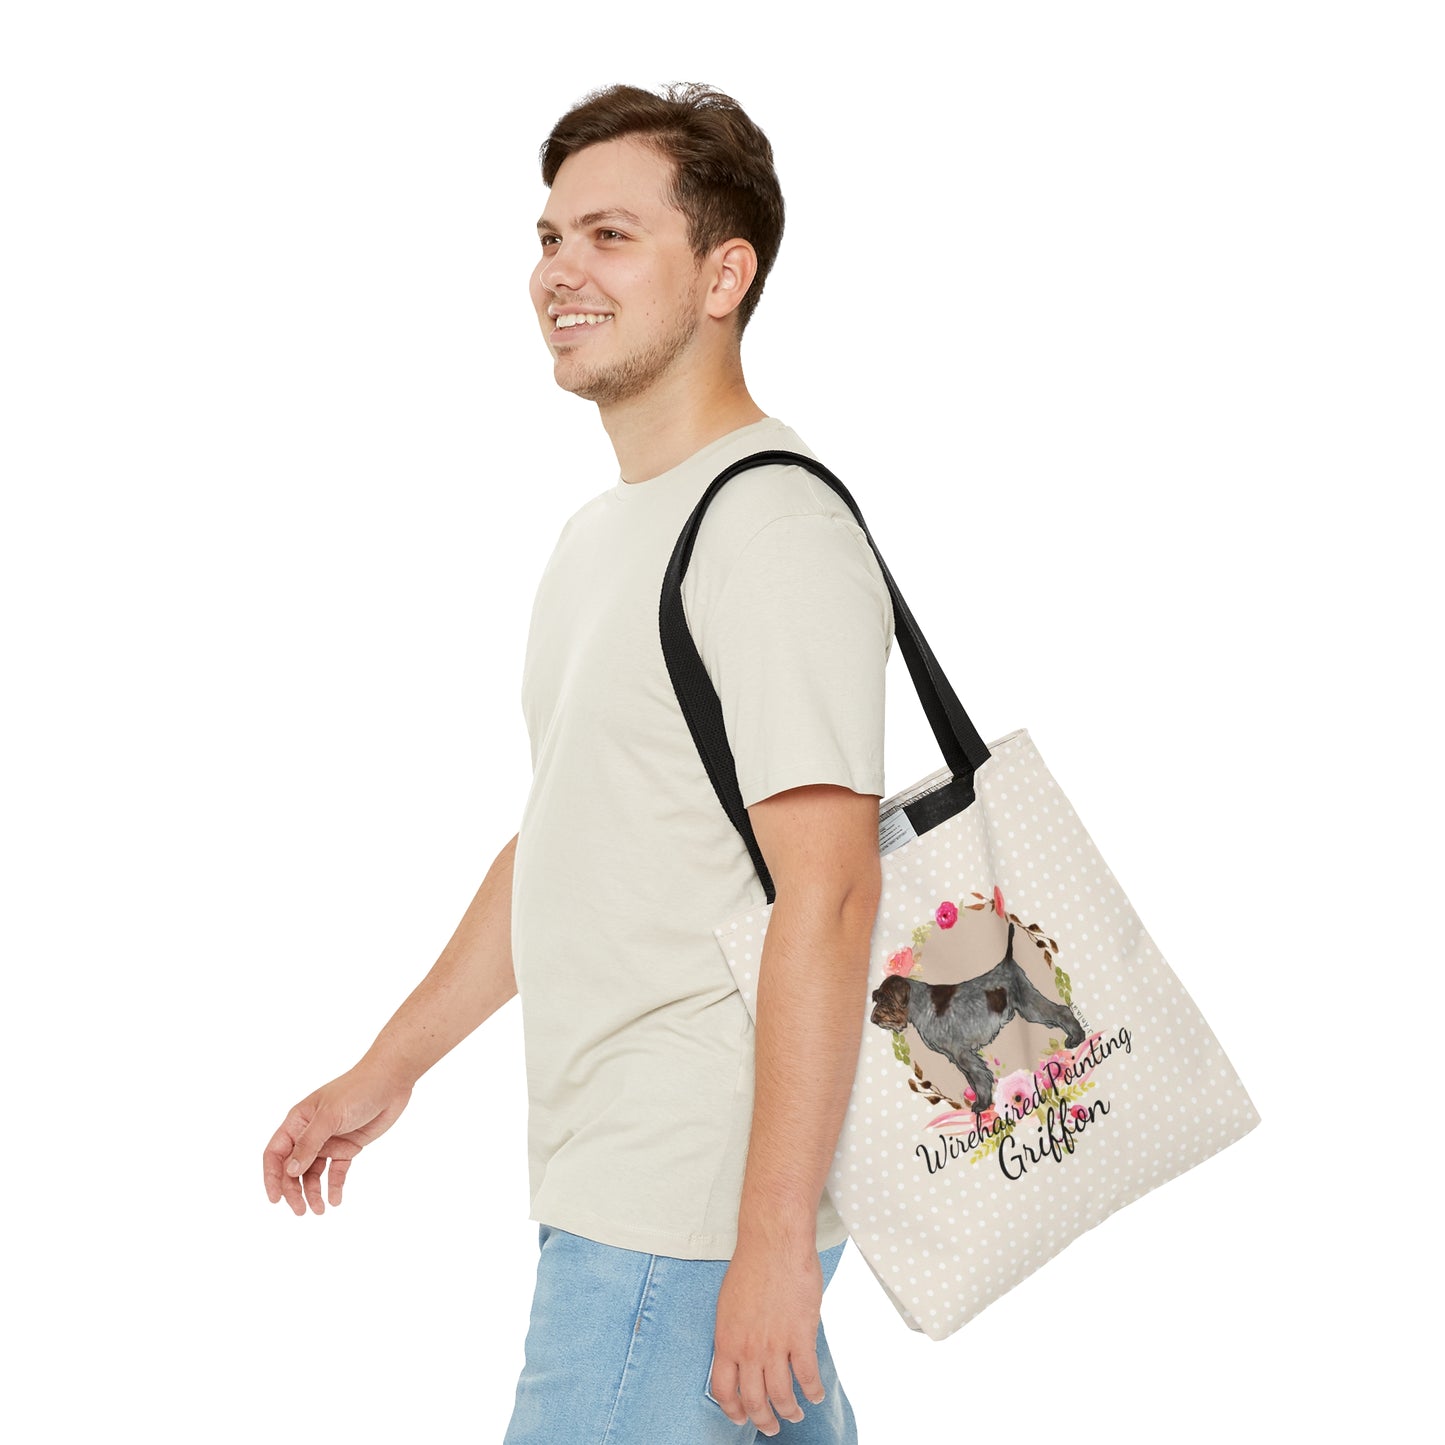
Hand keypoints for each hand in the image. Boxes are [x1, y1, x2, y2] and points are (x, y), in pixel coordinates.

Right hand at [262, 1064, 411, 1214]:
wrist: (391, 1081)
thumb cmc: (357, 1090)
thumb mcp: (330, 1116)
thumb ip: (309, 1144)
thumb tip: (289, 1171)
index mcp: (298, 1121)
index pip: (276, 1153)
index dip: (272, 1177)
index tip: (275, 1200)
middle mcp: (310, 1133)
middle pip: (293, 1168)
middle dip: (294, 1191)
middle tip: (301, 1211)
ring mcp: (329, 1141)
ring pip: (314, 1173)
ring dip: (313, 1192)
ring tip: (320, 1210)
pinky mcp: (348, 1147)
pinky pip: (336, 1171)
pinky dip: (334, 1186)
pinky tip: (335, 1200)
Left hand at [709, 1239, 825, 1436]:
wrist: (774, 1244)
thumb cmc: (751, 1266)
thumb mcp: (729, 1305)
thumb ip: (734, 1334)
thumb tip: (741, 1355)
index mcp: (726, 1340)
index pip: (723, 1391)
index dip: (733, 1410)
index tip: (741, 1417)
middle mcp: (748, 1350)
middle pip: (754, 1400)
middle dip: (764, 1420)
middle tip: (771, 1426)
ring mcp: (775, 1346)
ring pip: (782, 1395)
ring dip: (789, 1411)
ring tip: (795, 1413)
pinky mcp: (800, 1337)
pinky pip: (808, 1377)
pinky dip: (813, 1391)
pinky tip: (815, 1394)